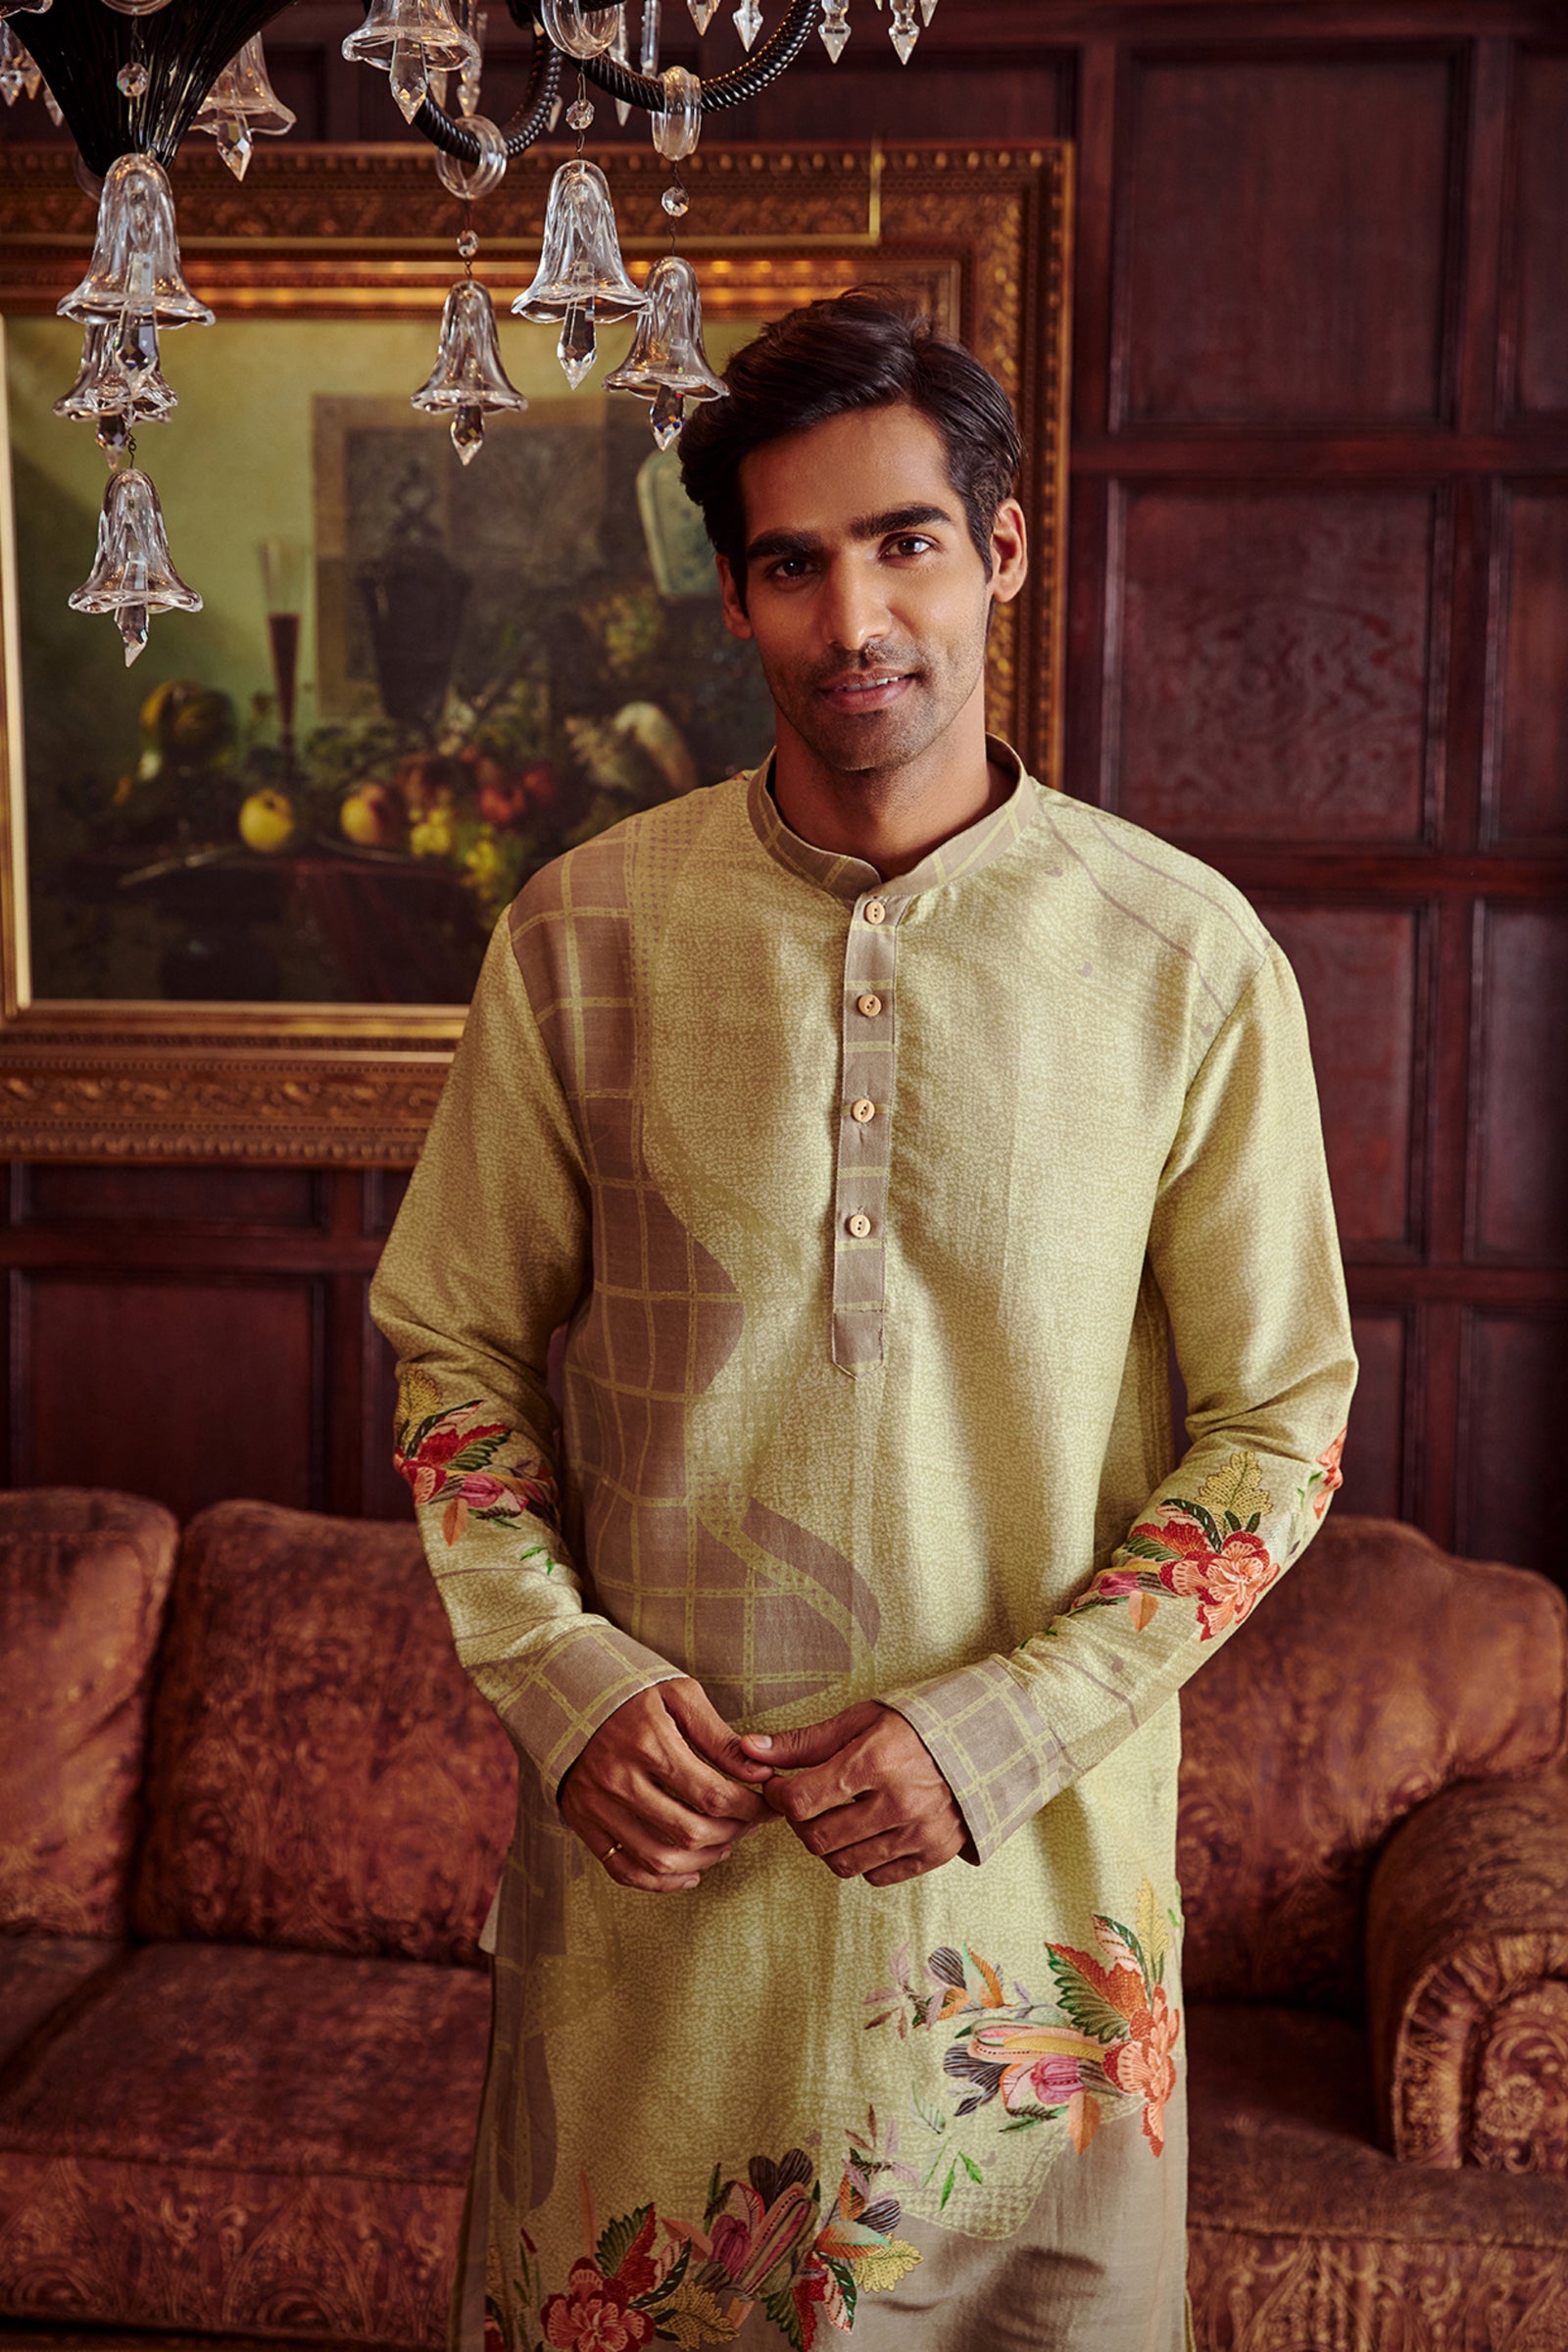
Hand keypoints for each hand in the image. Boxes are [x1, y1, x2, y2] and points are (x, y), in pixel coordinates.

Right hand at [559, 1677, 773, 1892]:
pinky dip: (660, 1882)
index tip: (766, 1805)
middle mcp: (620, 1779)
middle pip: (690, 1831)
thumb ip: (719, 1738)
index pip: (712, 1794)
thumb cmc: (631, 1689)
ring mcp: (598, 1805)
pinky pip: (623, 1870)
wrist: (564, 1692)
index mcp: (649, 1742)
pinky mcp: (582, 1821)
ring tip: (724, 1846)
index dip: (749, 1808)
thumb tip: (760, 1774)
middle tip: (748, 1824)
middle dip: (732, 1833)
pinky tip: (689, 1873)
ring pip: (659, 1859)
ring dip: (702, 1861)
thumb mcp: (679, 1695)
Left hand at [742, 1702, 966, 1887]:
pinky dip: (862, 1858)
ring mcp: (919, 1833)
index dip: (776, 1796)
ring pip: (842, 1863)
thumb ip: (804, 1742)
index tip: (778, 1785)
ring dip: (827, 1842)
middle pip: (816, 1838)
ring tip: (836, 1814)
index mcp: (876, 1761)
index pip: (800, 1801)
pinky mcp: (935, 1853)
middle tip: (804, 1800)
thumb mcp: (861, 1719)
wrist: (990, 1738)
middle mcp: (898, 1803)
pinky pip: (876, 1876)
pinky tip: (868, 1829)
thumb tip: (750, 1751)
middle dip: (798, 1822)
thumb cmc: (918, 1723)